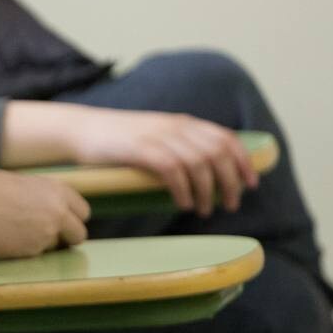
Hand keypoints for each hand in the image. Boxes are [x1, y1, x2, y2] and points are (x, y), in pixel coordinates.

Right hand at [0, 166, 89, 258]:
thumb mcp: (20, 183)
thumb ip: (39, 197)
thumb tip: (43, 210)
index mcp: (56, 190)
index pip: (83, 211)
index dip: (71, 217)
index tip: (61, 220)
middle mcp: (57, 213)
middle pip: (79, 234)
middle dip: (66, 236)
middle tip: (46, 233)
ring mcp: (45, 235)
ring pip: (55, 247)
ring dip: (41, 243)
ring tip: (16, 233)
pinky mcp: (29, 253)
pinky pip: (34, 255)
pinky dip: (23, 249)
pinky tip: (4, 238)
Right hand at [69, 107, 258, 216]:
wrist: (81, 130)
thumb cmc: (118, 141)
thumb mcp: (155, 136)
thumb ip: (179, 147)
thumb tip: (207, 173)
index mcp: (181, 122)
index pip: (225, 138)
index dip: (243, 161)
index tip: (251, 184)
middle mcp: (174, 126)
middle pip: (217, 152)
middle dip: (230, 181)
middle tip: (230, 204)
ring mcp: (156, 136)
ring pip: (198, 163)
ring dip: (207, 191)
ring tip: (204, 210)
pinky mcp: (139, 149)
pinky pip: (172, 170)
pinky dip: (183, 189)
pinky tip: (183, 203)